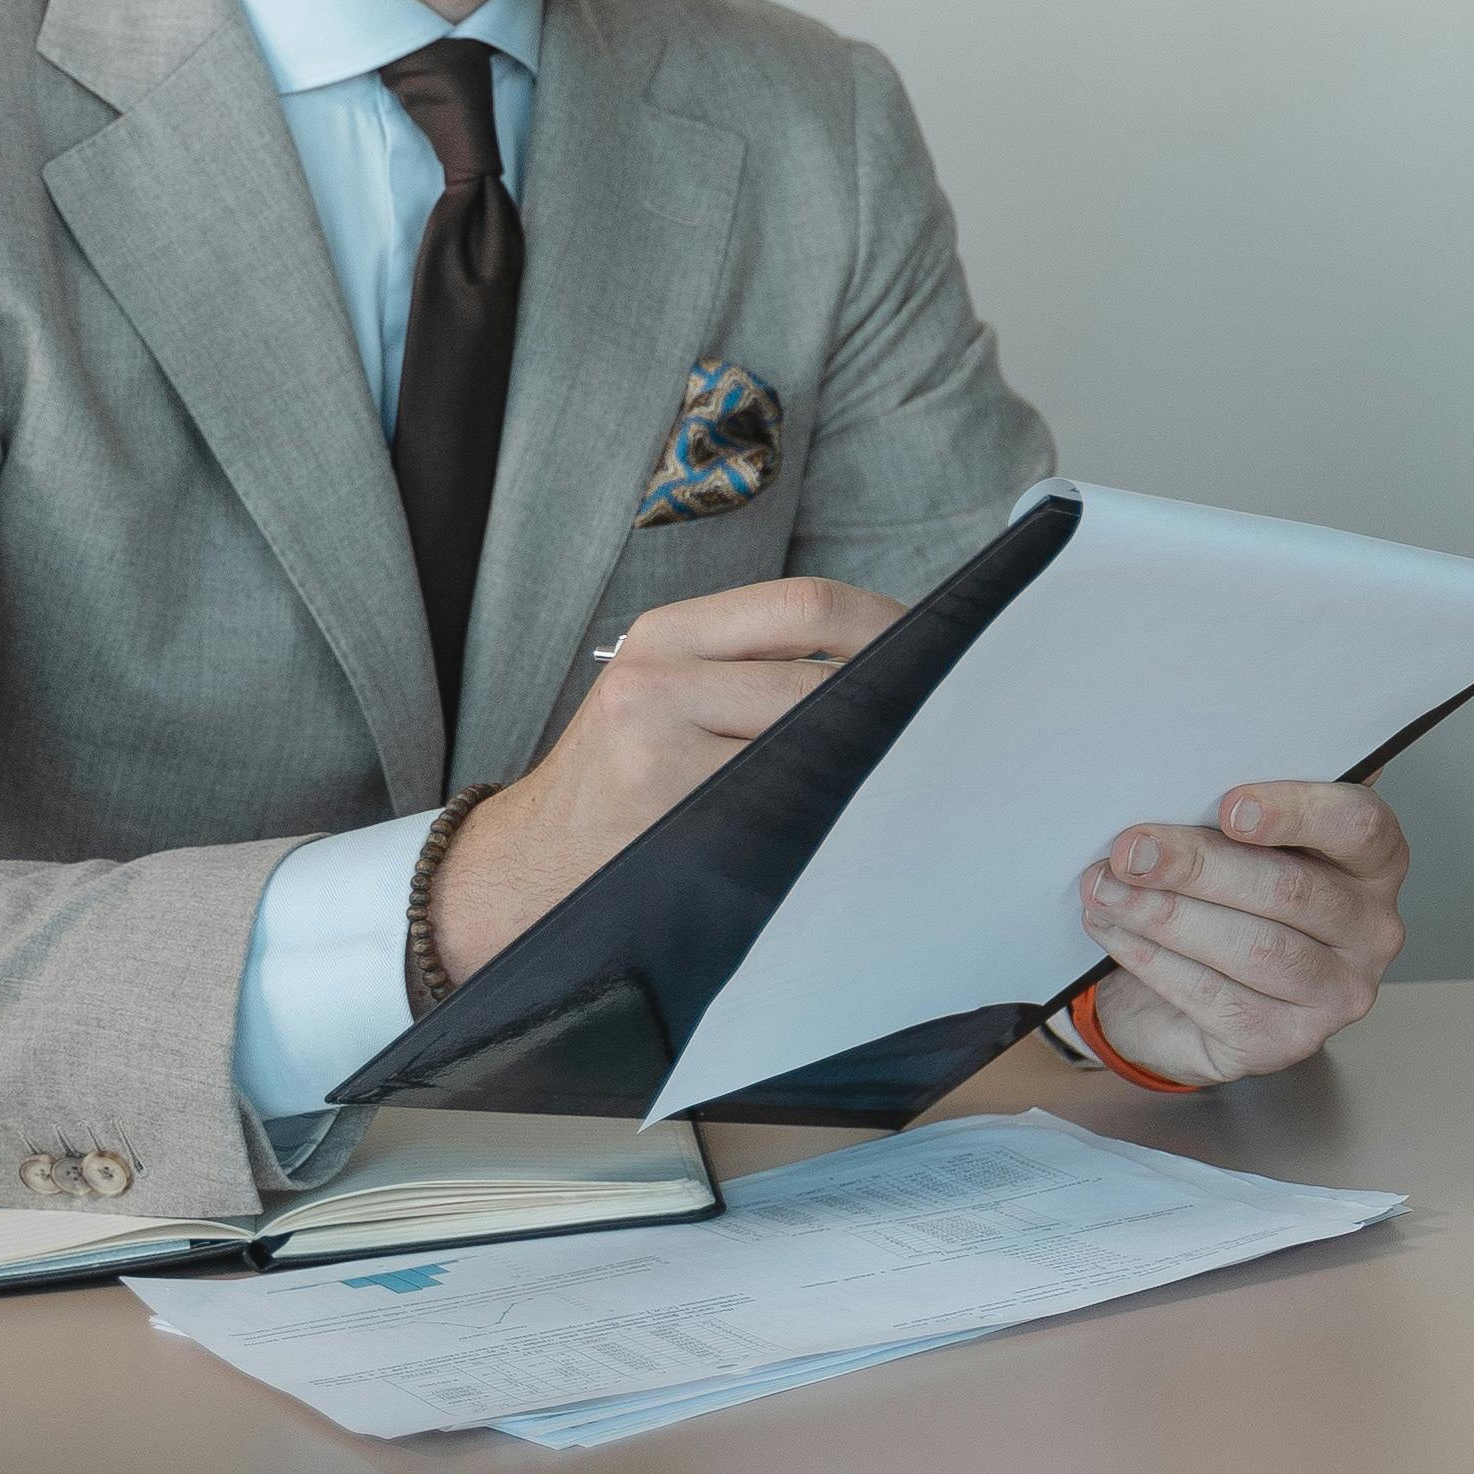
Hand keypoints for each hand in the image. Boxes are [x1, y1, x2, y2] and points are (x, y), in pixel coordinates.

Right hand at [429, 578, 898, 978]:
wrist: (532, 867)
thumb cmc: (623, 784)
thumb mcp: (667, 693)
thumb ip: (755, 665)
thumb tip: (895, 655)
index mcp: (665, 633)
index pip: (806, 606)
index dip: (886, 624)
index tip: (936, 649)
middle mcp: (654, 677)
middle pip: (820, 675)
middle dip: (889, 703)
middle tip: (942, 723)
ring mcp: (656, 746)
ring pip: (809, 740)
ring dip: (865, 760)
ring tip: (898, 774)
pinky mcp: (667, 809)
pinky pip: (780, 802)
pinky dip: (823, 808)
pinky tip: (842, 820)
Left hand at [1071, 780, 1407, 1084]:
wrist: (1193, 997)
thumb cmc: (1227, 900)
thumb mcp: (1241, 847)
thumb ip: (1238, 812)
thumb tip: (1187, 770)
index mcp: (1374, 863)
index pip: (1359, 826)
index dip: (1296, 812)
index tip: (1228, 807)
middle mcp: (1371, 930)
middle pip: (1291, 889)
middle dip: (1199, 865)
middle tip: (1131, 850)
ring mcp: (1335, 993)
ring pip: (1253, 947)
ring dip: (1167, 915)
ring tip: (1107, 889)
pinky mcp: (1287, 1040)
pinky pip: (1216, 995)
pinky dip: (1154, 958)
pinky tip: (1115, 930)